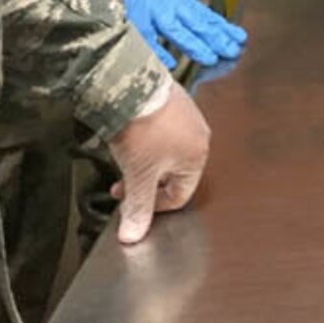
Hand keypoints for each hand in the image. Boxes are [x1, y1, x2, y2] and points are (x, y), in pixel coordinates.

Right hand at [91, 0, 247, 69]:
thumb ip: (174, 3)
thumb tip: (191, 18)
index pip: (205, 16)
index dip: (222, 28)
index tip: (240, 38)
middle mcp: (169, 4)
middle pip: (197, 24)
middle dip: (216, 39)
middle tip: (235, 52)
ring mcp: (152, 11)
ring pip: (178, 31)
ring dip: (195, 45)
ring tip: (212, 59)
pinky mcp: (133, 16)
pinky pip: (146, 38)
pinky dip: (157, 51)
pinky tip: (169, 64)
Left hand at [109, 83, 210, 245]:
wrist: (132, 87)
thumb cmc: (142, 128)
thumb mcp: (138, 175)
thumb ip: (138, 208)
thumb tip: (134, 236)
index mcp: (197, 157)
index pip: (179, 195)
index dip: (152, 205)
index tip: (131, 201)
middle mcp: (198, 135)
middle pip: (172, 173)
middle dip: (145, 181)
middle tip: (124, 181)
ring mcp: (187, 115)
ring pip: (166, 151)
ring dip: (146, 160)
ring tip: (127, 155)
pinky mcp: (173, 101)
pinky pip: (163, 129)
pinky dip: (148, 138)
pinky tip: (133, 135)